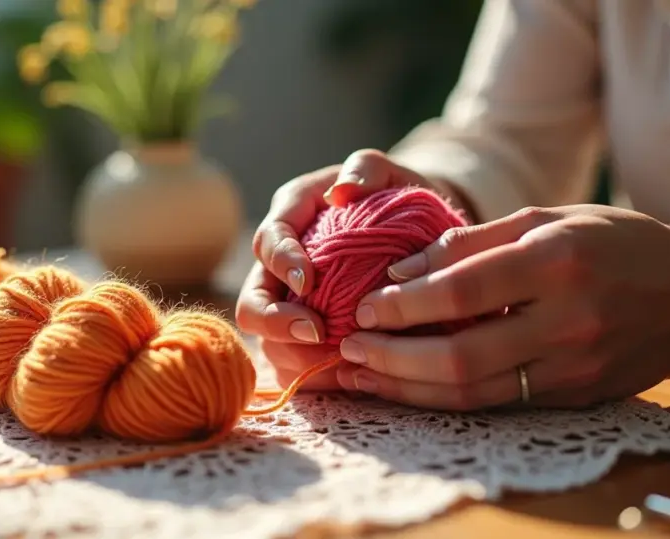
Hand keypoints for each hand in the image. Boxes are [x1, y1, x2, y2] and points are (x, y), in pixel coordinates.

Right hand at [235, 149, 469, 389]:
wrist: (417, 233)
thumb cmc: (396, 197)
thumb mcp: (388, 173)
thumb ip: (366, 168)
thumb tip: (343, 190)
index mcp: (290, 217)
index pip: (269, 240)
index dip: (281, 262)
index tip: (308, 281)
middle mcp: (280, 266)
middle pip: (252, 302)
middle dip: (275, 322)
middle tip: (315, 332)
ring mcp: (289, 306)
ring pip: (269, 343)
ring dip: (296, 356)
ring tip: (337, 360)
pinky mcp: (305, 339)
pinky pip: (295, 367)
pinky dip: (316, 377)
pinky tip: (348, 377)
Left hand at [335, 205, 669, 409]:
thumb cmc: (620, 244)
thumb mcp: (552, 217)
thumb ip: (476, 241)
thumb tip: (402, 268)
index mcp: (558, 262)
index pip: (464, 292)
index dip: (405, 304)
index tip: (365, 306)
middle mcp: (568, 321)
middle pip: (463, 357)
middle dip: (394, 359)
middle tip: (350, 351)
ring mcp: (575, 368)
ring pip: (476, 393)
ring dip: (410, 390)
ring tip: (363, 378)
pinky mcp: (576, 397)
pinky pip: (499, 404)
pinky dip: (447, 399)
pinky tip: (410, 388)